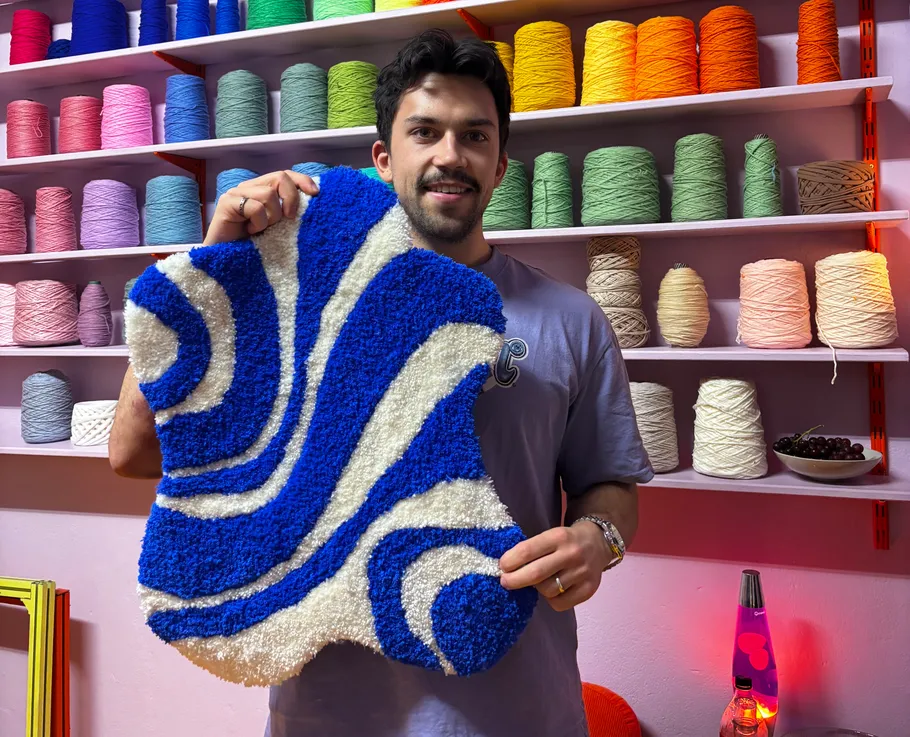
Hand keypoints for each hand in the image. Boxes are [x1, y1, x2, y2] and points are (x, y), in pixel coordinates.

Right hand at [204, 170, 319, 245]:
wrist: (226, 263)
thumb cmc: (254, 247)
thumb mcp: (277, 227)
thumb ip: (287, 211)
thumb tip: (311, 199)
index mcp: (261, 190)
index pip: (284, 174)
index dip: (301, 180)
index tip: (315, 194)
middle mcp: (248, 188)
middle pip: (279, 177)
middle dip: (291, 199)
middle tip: (289, 220)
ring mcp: (235, 194)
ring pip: (268, 194)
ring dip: (272, 216)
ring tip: (262, 230)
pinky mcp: (226, 204)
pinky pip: (255, 207)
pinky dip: (259, 223)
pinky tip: (251, 232)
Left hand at [499, 521, 610, 611]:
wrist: (598, 543)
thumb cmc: (566, 540)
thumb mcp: (551, 535)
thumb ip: (533, 549)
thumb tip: (507, 569)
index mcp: (558, 537)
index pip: (528, 550)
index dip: (510, 561)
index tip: (502, 566)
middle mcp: (571, 554)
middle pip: (536, 573)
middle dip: (515, 580)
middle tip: (505, 582)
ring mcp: (582, 573)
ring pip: (547, 590)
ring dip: (536, 588)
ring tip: (537, 582)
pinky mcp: (588, 590)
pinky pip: (560, 603)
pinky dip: (551, 600)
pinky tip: (553, 590)